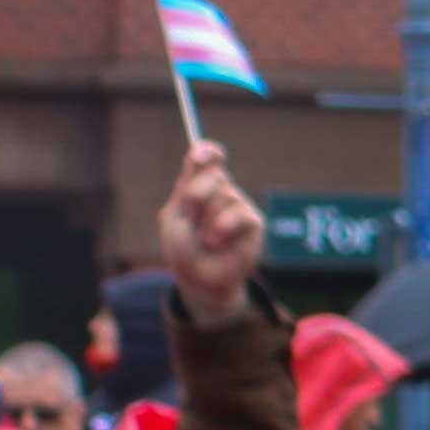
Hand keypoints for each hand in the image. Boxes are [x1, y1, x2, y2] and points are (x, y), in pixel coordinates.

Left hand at [160, 140, 265, 320]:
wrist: (198, 277)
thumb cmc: (183, 247)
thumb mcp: (175, 213)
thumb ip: (188, 184)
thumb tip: (204, 154)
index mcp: (200, 186)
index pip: (208, 159)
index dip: (208, 152)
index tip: (202, 155)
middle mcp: (222, 192)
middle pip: (214, 174)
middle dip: (196, 195)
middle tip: (191, 218)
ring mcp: (239, 205)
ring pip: (225, 194)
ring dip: (208, 219)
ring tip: (206, 238)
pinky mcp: (254, 222)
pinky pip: (240, 213)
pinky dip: (224, 226)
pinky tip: (218, 242)